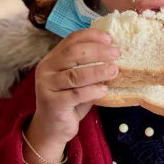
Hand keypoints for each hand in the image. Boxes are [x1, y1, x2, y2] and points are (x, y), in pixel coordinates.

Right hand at [32, 28, 119, 144]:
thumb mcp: (78, 80)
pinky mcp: (53, 103)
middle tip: (116, 54)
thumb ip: (88, 66)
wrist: (52, 128)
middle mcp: (47, 68)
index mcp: (53, 58)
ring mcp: (47, 86)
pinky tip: (104, 90)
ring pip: (75, 74)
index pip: (72, 39)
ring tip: (114, 71)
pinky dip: (93, 91)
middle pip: (73, 53)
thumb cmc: (69, 100)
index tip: (110, 39)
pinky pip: (76, 94)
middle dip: (98, 51)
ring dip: (98, 71)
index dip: (91, 36)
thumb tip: (114, 54)